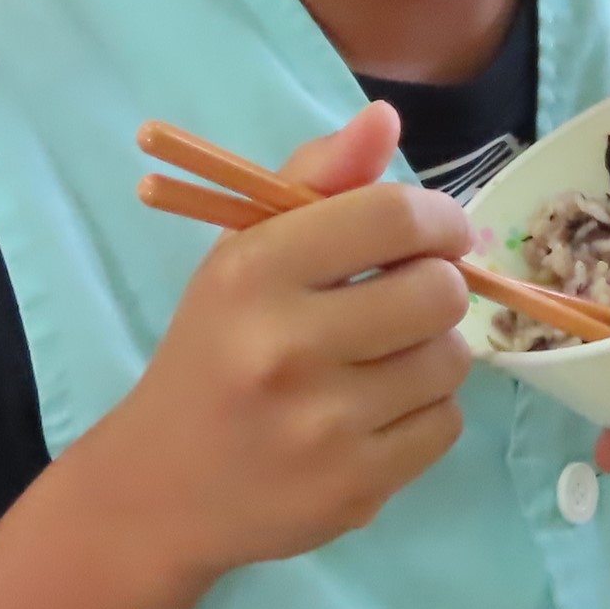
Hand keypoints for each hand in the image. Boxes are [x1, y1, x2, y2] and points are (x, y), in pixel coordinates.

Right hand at [102, 103, 474, 581]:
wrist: (158, 488)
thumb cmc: (213, 349)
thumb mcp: (242, 253)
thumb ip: (316, 178)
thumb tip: (386, 120)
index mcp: (255, 273)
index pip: (392, 216)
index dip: (438, 217)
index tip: (435, 231)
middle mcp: (288, 348)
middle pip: (440, 290)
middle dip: (438, 284)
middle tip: (407, 296)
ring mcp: (324, 427)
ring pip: (451, 359)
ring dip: (433, 349)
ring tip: (385, 355)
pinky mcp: (355, 488)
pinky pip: (446, 424)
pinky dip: (426, 412)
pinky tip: (378, 410)